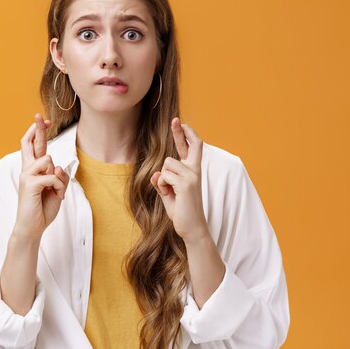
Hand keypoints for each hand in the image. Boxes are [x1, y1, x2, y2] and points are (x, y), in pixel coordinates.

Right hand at [14, 113, 69, 240]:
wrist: (32, 227)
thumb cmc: (43, 208)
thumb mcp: (56, 189)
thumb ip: (58, 176)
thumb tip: (57, 167)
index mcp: (33, 170)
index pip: (33, 146)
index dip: (37, 133)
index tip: (43, 121)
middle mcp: (27, 170)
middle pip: (31, 144)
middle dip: (37, 129)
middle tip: (39, 115)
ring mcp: (26, 176)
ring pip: (49, 161)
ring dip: (59, 178)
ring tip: (55, 192)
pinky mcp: (29, 184)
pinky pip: (52, 177)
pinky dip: (59, 187)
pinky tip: (56, 197)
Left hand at [150, 117, 208, 242]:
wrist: (191, 228)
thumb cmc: (181, 211)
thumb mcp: (168, 194)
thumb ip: (162, 183)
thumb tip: (155, 174)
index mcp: (192, 172)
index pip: (192, 149)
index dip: (186, 135)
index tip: (181, 123)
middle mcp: (194, 171)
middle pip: (188, 146)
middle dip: (180, 132)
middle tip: (175, 120)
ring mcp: (192, 176)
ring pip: (166, 165)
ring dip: (163, 179)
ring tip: (170, 193)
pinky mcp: (186, 183)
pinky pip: (164, 176)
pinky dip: (162, 186)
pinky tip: (171, 196)